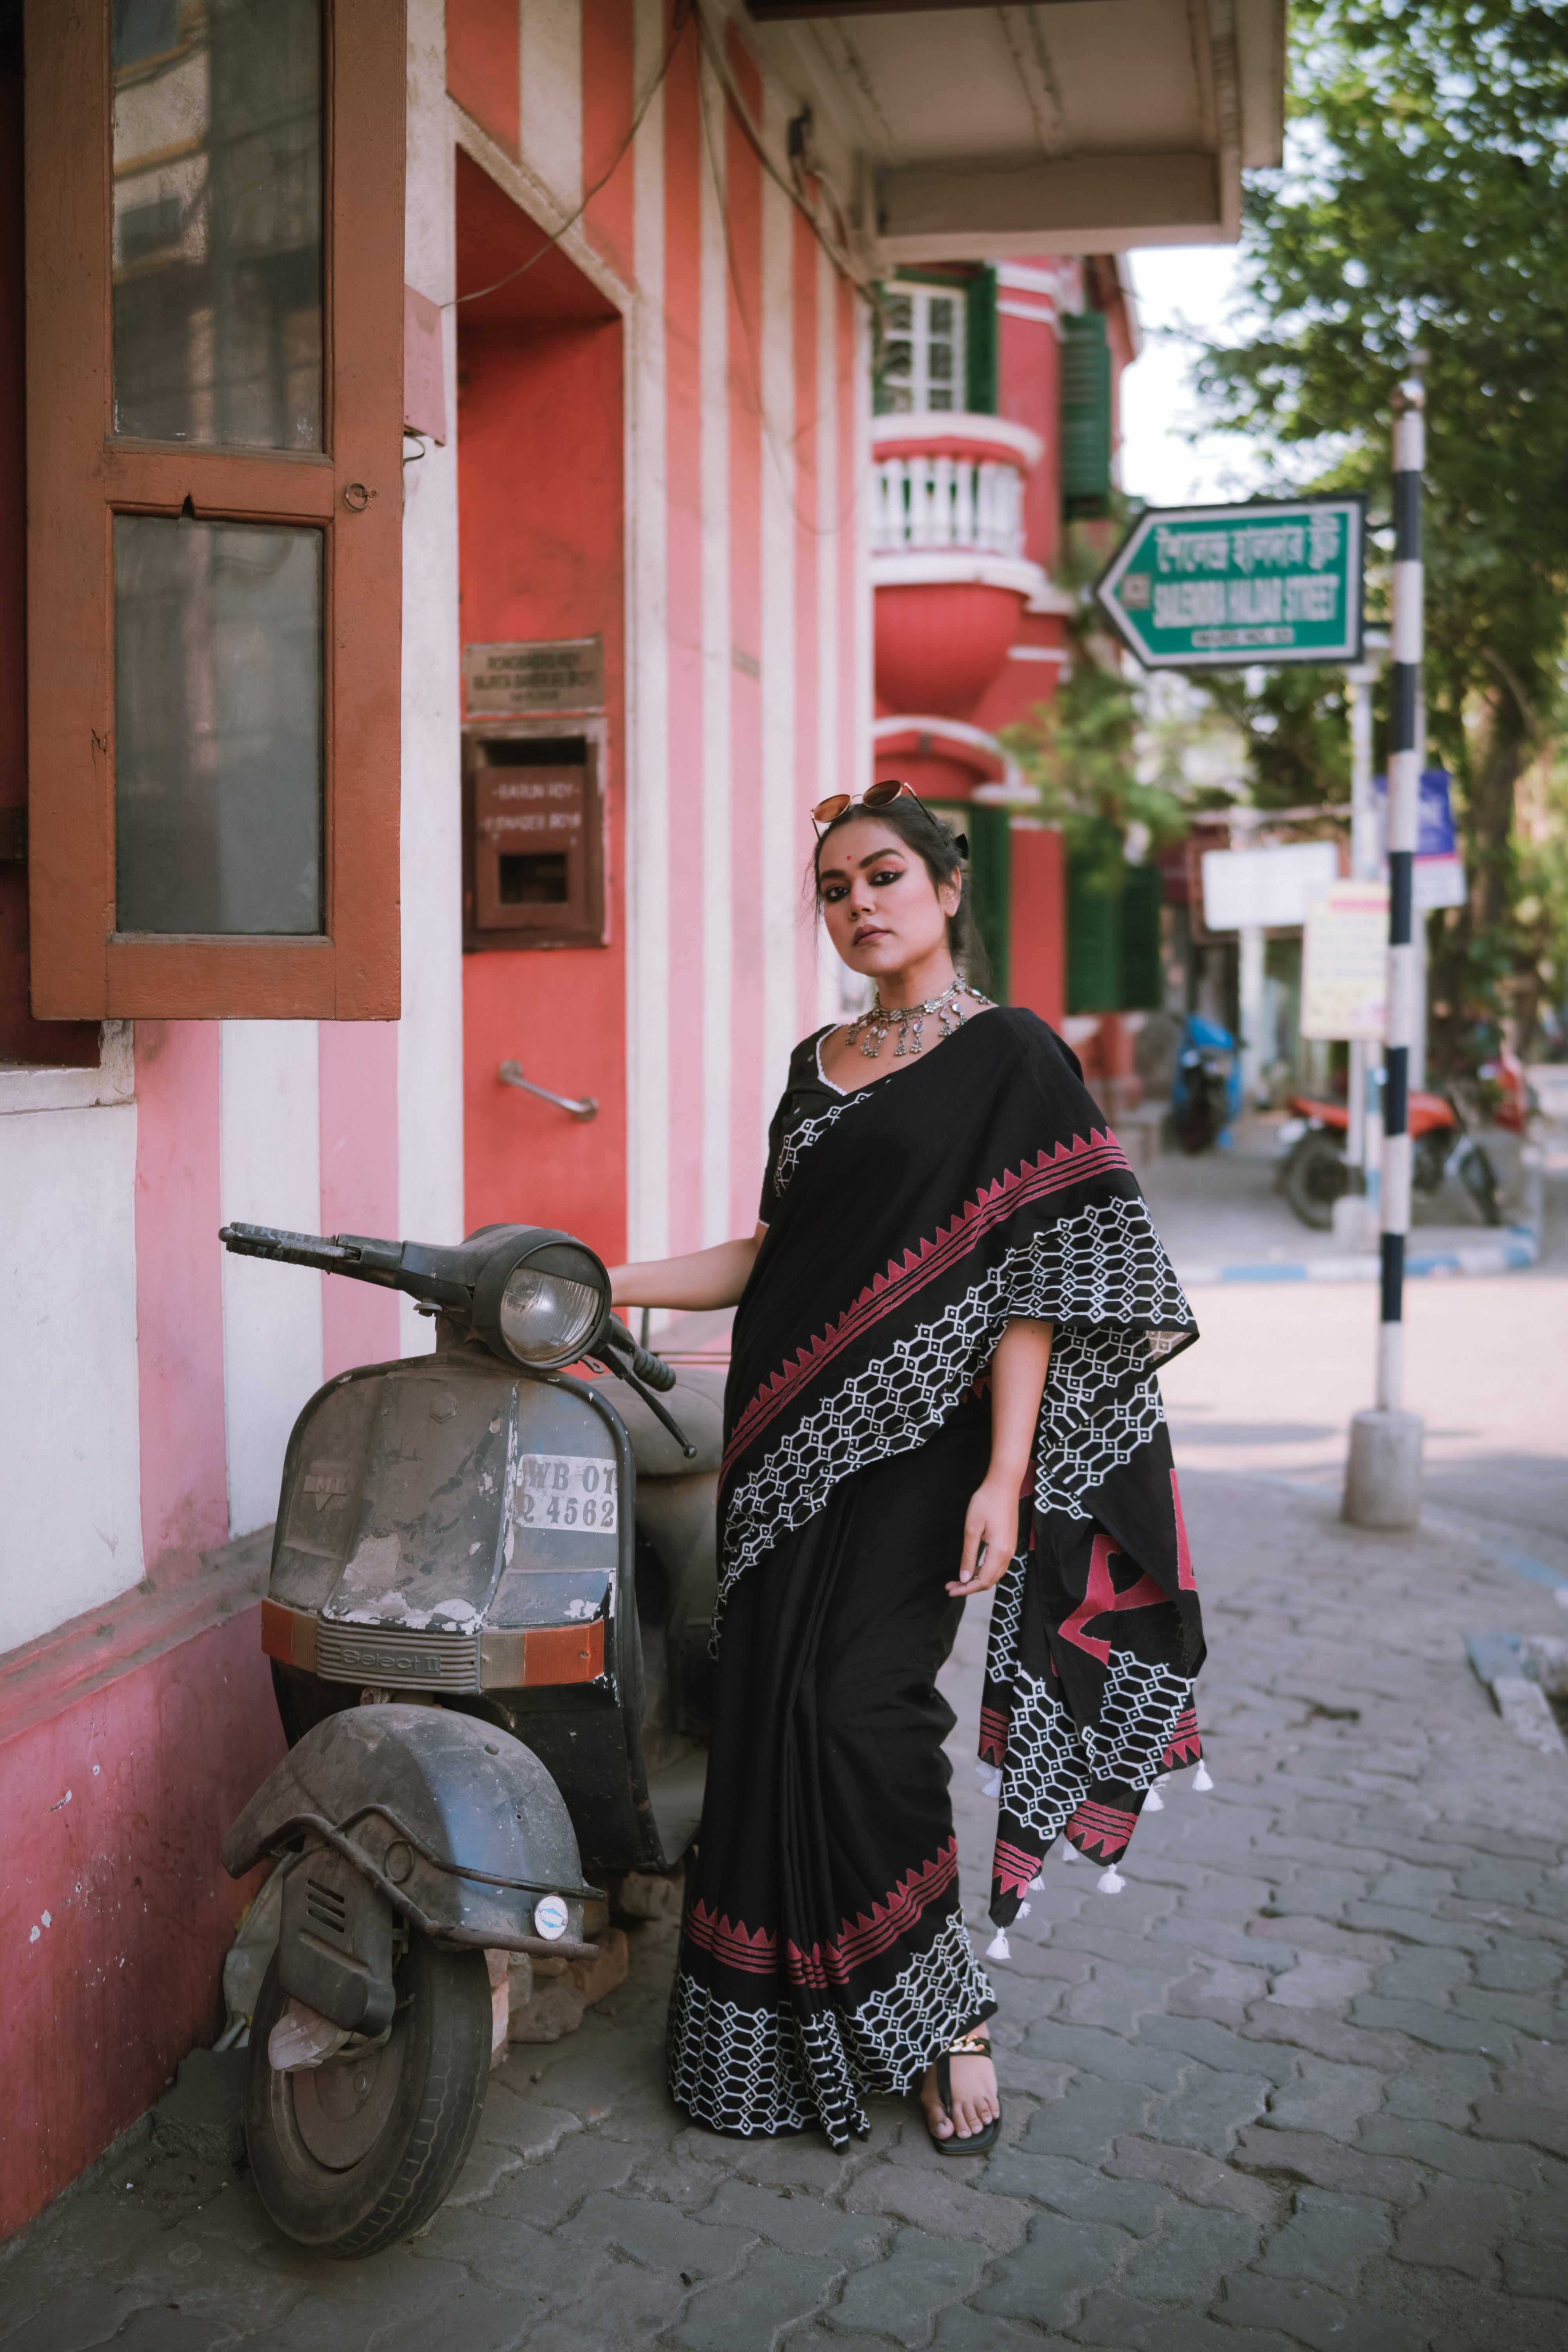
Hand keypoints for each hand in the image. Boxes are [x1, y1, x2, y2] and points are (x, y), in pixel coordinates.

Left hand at [947, 1472, 1023, 1597]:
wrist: (1004, 1485)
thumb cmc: (986, 1502)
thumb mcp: (972, 1529)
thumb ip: (968, 1555)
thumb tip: (963, 1577)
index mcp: (999, 1551)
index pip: (982, 1580)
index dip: (966, 1589)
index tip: (950, 1590)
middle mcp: (1008, 1553)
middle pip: (989, 1581)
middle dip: (969, 1587)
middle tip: (949, 1586)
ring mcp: (1011, 1549)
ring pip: (994, 1574)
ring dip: (976, 1579)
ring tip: (957, 1579)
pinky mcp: (1009, 1543)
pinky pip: (997, 1565)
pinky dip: (984, 1571)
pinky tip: (971, 1568)